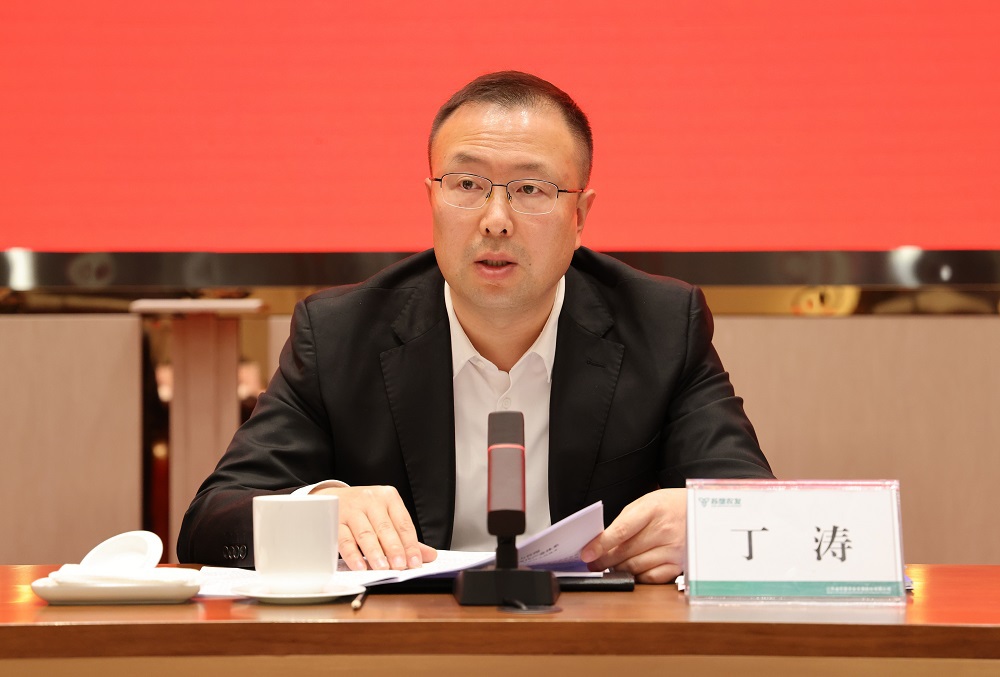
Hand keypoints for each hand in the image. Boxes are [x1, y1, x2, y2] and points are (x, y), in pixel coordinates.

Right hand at [312, 485, 436, 570]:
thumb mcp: (387, 516)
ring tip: (382, 568)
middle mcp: (370, 500)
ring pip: (365, 533)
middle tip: (399, 566)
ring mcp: (351, 509)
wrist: (331, 497)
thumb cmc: (365, 510)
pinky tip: (360, 566)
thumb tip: (429, 556)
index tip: (415, 562)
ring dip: (374, 553)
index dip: (410, 545)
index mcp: (388, 497)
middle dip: (393, 549)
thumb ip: (406, 537)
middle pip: (385, 528)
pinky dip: (352, 554)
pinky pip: (344, 539)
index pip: (403, 523)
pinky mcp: (335, 519)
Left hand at [580, 488, 685, 583]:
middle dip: (604, 560)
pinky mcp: (679, 564)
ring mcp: (673, 549)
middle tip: (593, 563)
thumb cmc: (668, 506)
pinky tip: (630, 571)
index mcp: (653, 510)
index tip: (587, 553)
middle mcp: (665, 530)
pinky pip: (652, 577)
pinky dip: (637, 577)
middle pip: (626, 551)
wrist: (700, 510)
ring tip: (609, 566)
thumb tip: (602, 542)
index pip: (621, 530)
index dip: (601, 544)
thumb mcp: (645, 503)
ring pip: (636, 567)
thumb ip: (625, 522)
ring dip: (618, 568)